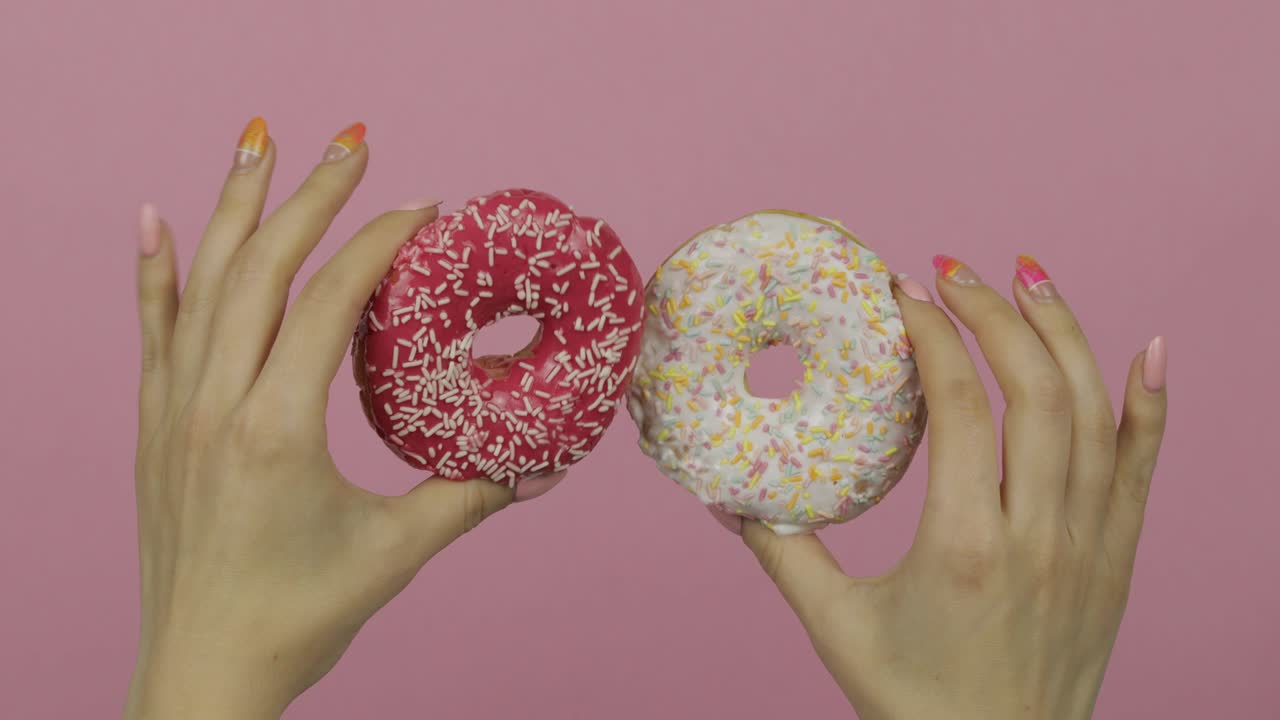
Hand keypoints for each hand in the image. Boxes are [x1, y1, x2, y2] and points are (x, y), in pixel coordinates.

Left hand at [126, 120, 559, 718]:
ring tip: (260, 143)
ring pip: (201, 283)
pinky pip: (152, 328)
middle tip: (354, 146)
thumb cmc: (298, 617)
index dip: (378, 245)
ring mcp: (175, 410)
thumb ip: (471, 496)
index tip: (422, 210)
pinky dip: (154, 269)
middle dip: (312, 198)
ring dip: (234, 206)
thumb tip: (543, 462)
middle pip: (260, 268)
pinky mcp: (156, 425)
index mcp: (276, 430)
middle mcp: (215, 405)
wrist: (203, 671)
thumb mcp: (395, 552)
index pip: (327, 303)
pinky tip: (155, 218)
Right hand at [727, 255, 1167, 718]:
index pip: (961, 408)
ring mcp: (1088, 546)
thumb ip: (783, 554)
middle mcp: (1038, 537)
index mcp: (964, 548)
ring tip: (1028, 276)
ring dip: (1064, 333)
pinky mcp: (1115, 560)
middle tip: (953, 268)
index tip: (904, 292)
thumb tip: (726, 497)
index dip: (933, 336)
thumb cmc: (914, 706)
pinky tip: (1150, 349)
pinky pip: (1143, 468)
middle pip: (1033, 391)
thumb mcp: (836, 629)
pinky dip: (1152, 405)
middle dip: (993, 314)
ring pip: (1094, 414)